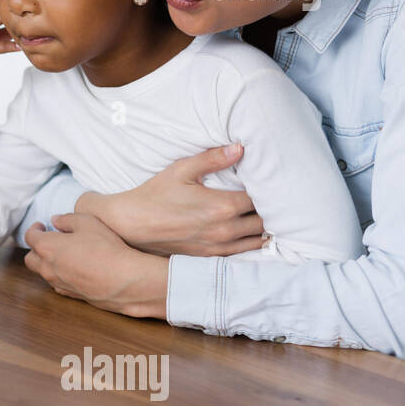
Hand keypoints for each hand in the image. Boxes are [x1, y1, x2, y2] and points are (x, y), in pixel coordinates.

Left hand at [23, 214, 168, 318]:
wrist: (124, 280)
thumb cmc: (106, 248)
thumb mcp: (88, 222)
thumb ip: (67, 219)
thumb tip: (55, 220)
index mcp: (48, 247)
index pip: (30, 237)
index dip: (34, 229)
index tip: (42, 225)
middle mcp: (48, 268)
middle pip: (30, 259)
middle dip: (36, 248)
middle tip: (48, 239)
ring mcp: (58, 283)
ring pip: (43, 273)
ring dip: (47, 262)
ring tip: (62, 254)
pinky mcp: (71, 294)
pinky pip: (57, 284)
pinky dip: (59, 275)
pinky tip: (72, 269)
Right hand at [79, 145, 265, 256]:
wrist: (131, 224)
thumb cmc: (155, 194)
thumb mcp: (182, 170)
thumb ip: (213, 158)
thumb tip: (240, 147)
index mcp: (223, 206)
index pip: (262, 199)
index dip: (270, 190)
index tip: (271, 182)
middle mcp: (225, 230)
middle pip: (265, 221)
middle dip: (271, 210)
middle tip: (273, 198)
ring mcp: (218, 247)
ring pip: (257, 241)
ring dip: (264, 229)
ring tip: (267, 217)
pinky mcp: (209, 257)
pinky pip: (242, 254)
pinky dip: (251, 244)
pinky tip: (251, 234)